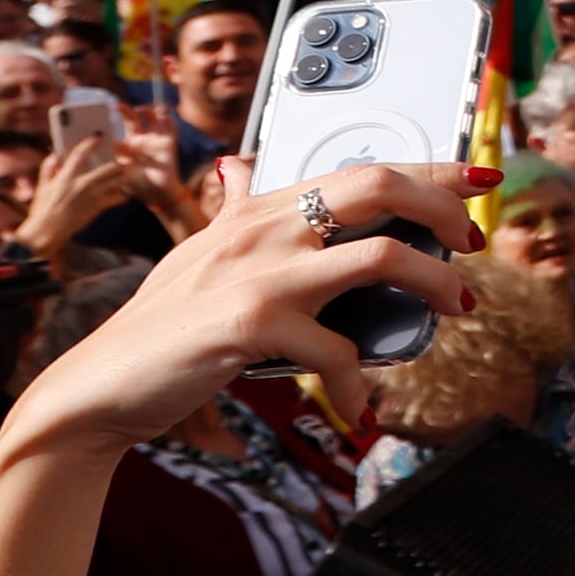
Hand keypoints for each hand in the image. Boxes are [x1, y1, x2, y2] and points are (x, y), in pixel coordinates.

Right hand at [0, 163, 483, 459]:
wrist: (97, 390)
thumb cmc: (161, 329)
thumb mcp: (197, 256)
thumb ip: (230, 212)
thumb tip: (238, 167)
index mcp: (256, 208)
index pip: (359, 167)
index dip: (430, 167)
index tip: (477, 178)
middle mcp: (260, 228)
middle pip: (379, 186)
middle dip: (444, 206)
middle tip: (472, 242)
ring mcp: (256, 273)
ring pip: (380, 257)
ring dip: (435, 284)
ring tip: (457, 308)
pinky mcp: (249, 324)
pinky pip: (337, 350)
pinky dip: (359, 384)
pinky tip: (360, 408)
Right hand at [19, 132, 138, 260]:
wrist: (45, 232)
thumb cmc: (42, 209)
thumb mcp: (42, 187)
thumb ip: (48, 168)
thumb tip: (55, 154)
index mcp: (65, 176)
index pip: (81, 153)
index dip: (91, 142)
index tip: (99, 135)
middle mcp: (81, 184)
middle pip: (109, 167)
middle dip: (118, 163)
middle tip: (122, 161)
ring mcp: (91, 196)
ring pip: (117, 182)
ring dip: (123, 178)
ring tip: (125, 176)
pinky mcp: (97, 208)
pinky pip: (117, 199)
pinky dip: (121, 196)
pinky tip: (122, 195)